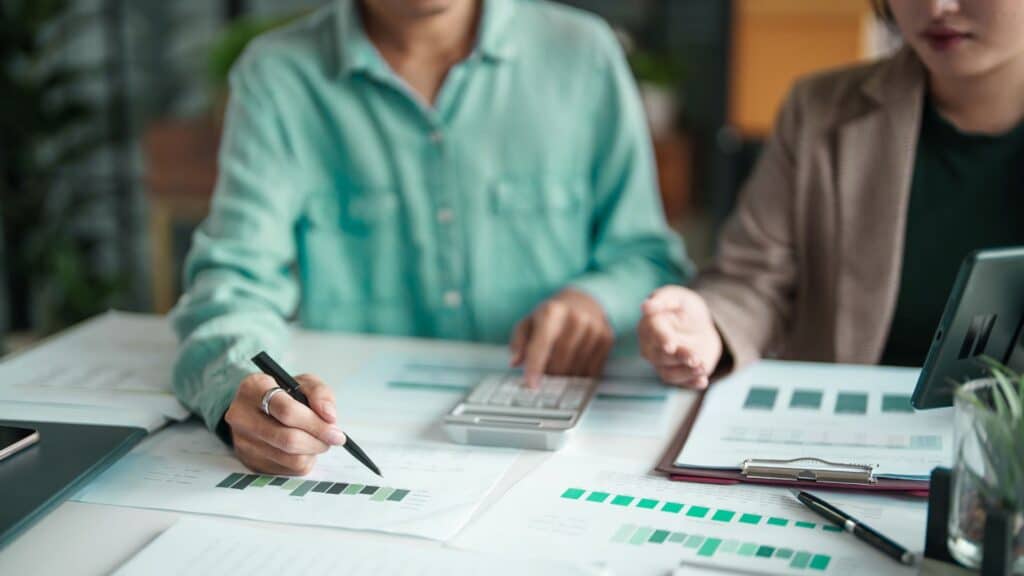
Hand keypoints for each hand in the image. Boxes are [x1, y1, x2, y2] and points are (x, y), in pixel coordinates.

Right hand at [224, 373, 345, 474]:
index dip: (316, 423)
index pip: (287, 411)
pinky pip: (286, 470)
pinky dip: (303, 461)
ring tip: (317, 440)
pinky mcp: (249, 461)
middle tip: (334, 438)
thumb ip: (320, 393)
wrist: (256, 408)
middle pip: (288, 439)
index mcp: (254, 388)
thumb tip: (329, 416)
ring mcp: (243, 442)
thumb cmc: (284, 393)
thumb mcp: (302, 383)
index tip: (335, 430)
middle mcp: (242, 416)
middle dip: (318, 441)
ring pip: (289, 458)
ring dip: (313, 452)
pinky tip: (303, 449)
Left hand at [510, 289, 613, 386]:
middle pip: (560, 361)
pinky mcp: (606, 338)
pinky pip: (592, 369)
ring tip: (559, 368)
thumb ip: (519, 341)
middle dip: (550, 374)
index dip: (535, 366)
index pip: (541, 344)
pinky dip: (581, 374)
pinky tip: (575, 367)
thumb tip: (515, 362)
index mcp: (551, 311)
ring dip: (565, 376)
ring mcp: (593, 328)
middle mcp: (575, 318)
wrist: (583, 301)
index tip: (531, 384)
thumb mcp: (529, 322)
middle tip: (545, 375)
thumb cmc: (552, 316)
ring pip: (576, 368)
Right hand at [638, 286, 722, 388]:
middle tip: (695, 358)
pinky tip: (703, 381)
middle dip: (679, 358)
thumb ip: (662, 299)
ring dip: (686, 373)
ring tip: (702, 367)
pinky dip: (692, 384)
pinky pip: (682, 383)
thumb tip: (645, 306)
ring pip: (668, 374)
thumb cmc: (683, 306)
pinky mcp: (678, 373)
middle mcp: (651, 348)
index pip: (653, 334)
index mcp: (648, 326)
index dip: (662, 339)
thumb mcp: (676, 296)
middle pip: (660, 357)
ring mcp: (663, 363)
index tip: (671, 346)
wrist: (699, 324)